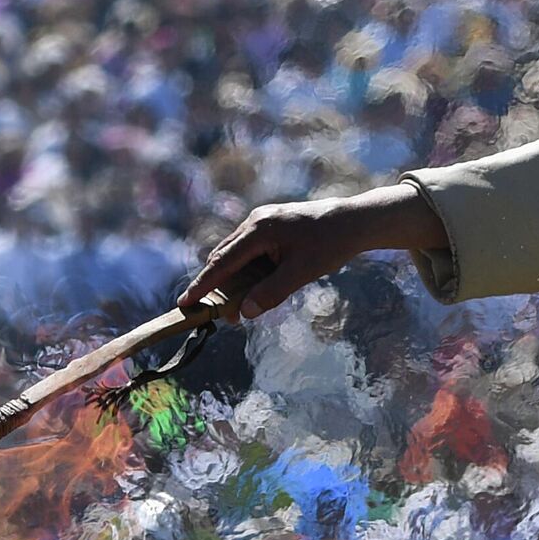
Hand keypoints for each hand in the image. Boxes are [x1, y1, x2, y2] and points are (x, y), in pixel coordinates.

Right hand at [179, 183, 448, 319]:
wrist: (354, 221)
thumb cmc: (330, 245)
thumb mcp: (302, 273)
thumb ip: (272, 292)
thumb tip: (244, 312)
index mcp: (259, 230)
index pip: (222, 262)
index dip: (202, 285)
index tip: (185, 303)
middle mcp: (254, 223)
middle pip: (223, 260)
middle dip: (220, 290)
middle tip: (228, 318)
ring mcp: (260, 224)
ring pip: (234, 258)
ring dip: (236, 283)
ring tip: (247, 307)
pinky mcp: (268, 228)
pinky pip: (248, 254)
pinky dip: (247, 273)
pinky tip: (260, 288)